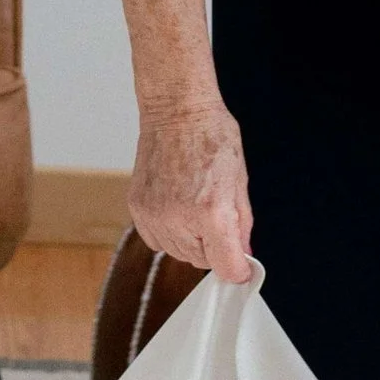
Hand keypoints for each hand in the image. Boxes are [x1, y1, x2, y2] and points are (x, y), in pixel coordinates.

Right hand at [127, 98, 254, 283]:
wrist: (176, 110)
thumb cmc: (212, 136)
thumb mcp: (239, 181)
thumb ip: (241, 224)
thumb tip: (242, 254)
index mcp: (211, 212)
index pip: (226, 268)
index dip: (238, 269)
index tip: (241, 265)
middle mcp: (178, 218)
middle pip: (202, 262)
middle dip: (214, 249)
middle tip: (217, 217)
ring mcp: (154, 215)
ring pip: (178, 253)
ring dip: (191, 241)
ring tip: (194, 206)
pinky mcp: (137, 208)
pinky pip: (156, 240)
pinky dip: (169, 233)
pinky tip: (176, 207)